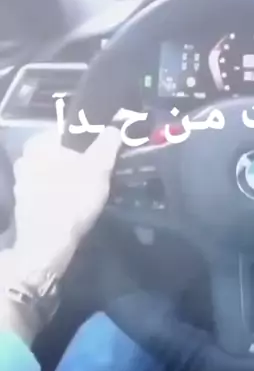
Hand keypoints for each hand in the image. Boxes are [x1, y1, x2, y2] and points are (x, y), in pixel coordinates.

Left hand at [10, 126, 121, 277]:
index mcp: (39, 142)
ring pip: (53, 170)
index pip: (69, 129)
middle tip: (101, 168)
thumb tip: (116, 125)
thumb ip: (109, 141)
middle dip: (79, 157)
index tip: (105, 148)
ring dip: (70, 176)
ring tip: (90, 187)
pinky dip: (60, 192)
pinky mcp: (24, 202)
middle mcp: (25, 157)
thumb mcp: (99, 166)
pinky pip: (47, 189)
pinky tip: (74, 202)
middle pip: (60, 151)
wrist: (47, 245)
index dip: (90, 136)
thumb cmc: (73, 198)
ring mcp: (21, 181)